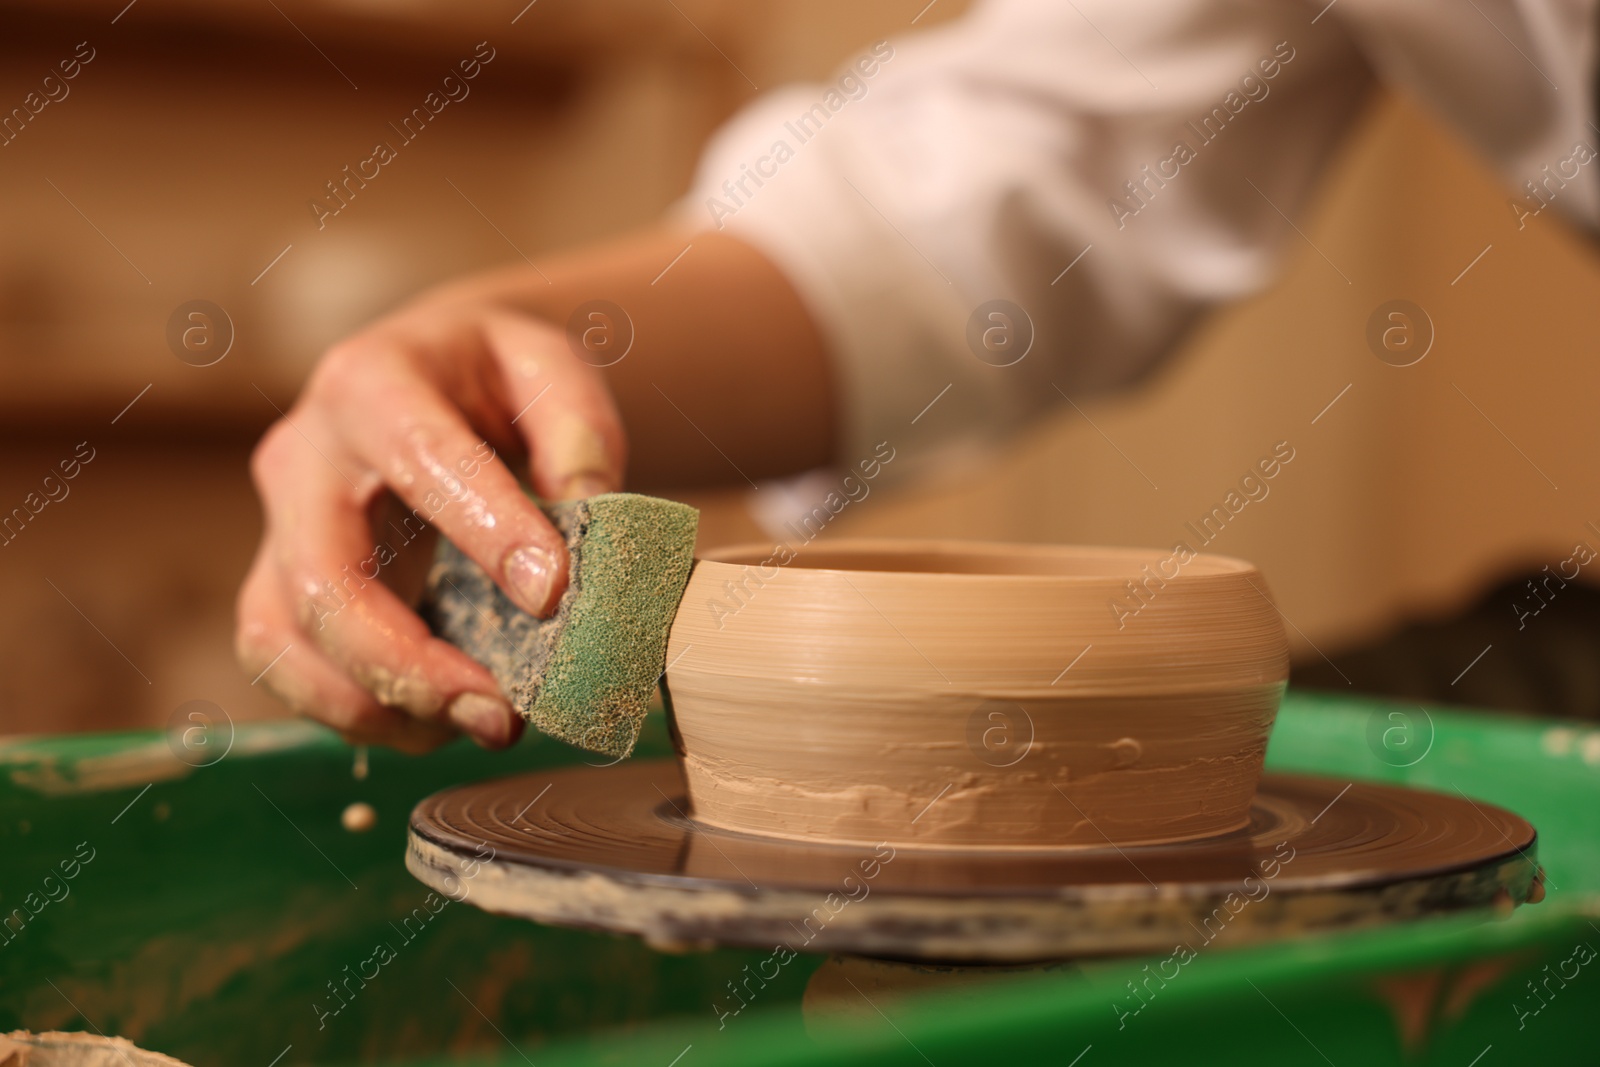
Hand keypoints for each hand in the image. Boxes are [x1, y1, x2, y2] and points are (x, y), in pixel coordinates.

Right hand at [236, 296, 625, 750]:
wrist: (430, 371)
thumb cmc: (494, 374)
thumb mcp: (550, 366)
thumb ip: (577, 431)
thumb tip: (586, 518)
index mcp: (372, 382)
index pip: (422, 457)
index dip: (484, 529)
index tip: (553, 594)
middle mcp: (303, 455)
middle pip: (322, 576)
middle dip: (406, 663)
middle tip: (501, 715)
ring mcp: (280, 525)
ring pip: (282, 637)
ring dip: (374, 704)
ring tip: (476, 726)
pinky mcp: (281, 584)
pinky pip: (287, 665)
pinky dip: (356, 711)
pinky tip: (437, 723)